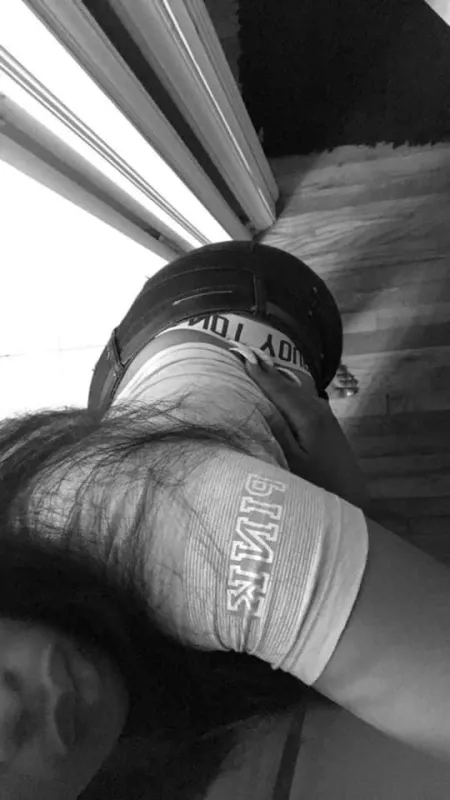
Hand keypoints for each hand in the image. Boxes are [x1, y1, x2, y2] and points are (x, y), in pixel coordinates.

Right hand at [244, 358, 369, 510]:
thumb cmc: (318, 483)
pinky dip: (289, 392)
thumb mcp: (292, 462)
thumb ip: (277, 432)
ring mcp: (325, 415)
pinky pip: (304, 400)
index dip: (260, 374)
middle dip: (268, 372)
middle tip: (248, 354)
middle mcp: (318, 410)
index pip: (279, 389)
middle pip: (288, 386)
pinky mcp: (328, 423)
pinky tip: (282, 391)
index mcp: (307, 417)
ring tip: (260, 367)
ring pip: (297, 392)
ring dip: (279, 380)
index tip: (244, 356)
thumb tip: (260, 404)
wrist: (352, 496)